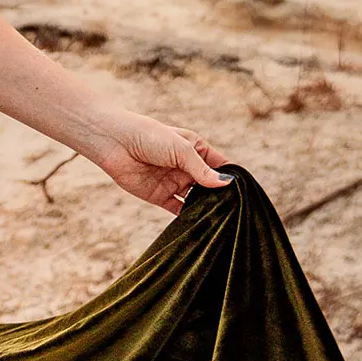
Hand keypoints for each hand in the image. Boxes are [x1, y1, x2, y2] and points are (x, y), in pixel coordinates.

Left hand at [91, 114, 230, 213]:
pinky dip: (188, 216)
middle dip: (221, 196)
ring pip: (196, 199)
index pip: (221, 166)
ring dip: (206, 208)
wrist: (114, 142)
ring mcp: (173, 182)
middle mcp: (187, 167)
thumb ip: (202, 169)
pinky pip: (178, 209)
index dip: (232, 177)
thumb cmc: (149, 136)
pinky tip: (200, 224)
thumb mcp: (181, 150)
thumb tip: (226, 184)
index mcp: (196, 149)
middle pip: (210, 185)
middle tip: (237, 210)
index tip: (247, 191)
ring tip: (222, 219)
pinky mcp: (159, 196)